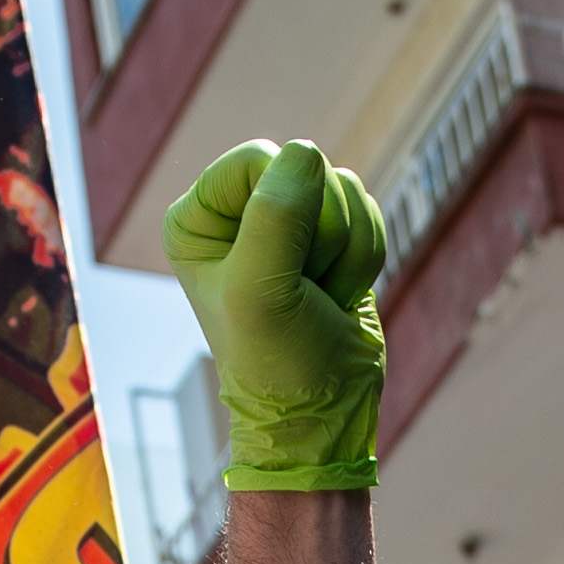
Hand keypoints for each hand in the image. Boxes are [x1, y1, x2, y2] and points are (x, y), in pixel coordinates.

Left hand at [162, 141, 387, 489]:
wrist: (324, 410)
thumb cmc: (277, 360)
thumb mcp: (261, 290)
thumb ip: (275, 216)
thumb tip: (306, 153)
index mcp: (196, 218)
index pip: (259, 158)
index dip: (287, 207)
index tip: (280, 267)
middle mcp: (236, 212)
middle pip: (306, 169)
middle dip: (323, 232)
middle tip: (304, 288)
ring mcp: (285, 221)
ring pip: (344, 188)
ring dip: (346, 249)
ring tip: (320, 295)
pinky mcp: (328, 235)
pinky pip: (367, 208)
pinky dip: (365, 255)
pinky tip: (340, 293)